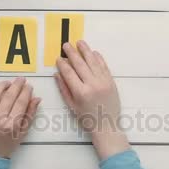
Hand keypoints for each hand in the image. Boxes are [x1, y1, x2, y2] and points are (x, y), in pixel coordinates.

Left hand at [0, 78, 40, 158]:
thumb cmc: (8, 144)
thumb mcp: (23, 132)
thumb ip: (30, 114)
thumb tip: (36, 98)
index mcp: (11, 126)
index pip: (20, 102)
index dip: (26, 92)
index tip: (29, 86)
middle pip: (9, 96)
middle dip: (16, 85)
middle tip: (21, 80)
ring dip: (2, 85)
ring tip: (9, 83)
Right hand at [55, 41, 129, 159]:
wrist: (106, 125)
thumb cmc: (87, 118)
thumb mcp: (72, 106)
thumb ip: (64, 89)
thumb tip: (57, 74)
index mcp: (81, 93)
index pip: (69, 73)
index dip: (62, 64)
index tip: (58, 58)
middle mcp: (92, 85)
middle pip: (80, 64)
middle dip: (72, 53)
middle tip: (66, 45)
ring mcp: (103, 82)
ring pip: (93, 62)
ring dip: (85, 51)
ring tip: (79, 42)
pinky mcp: (111, 82)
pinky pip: (104, 66)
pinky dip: (98, 58)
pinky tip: (93, 52)